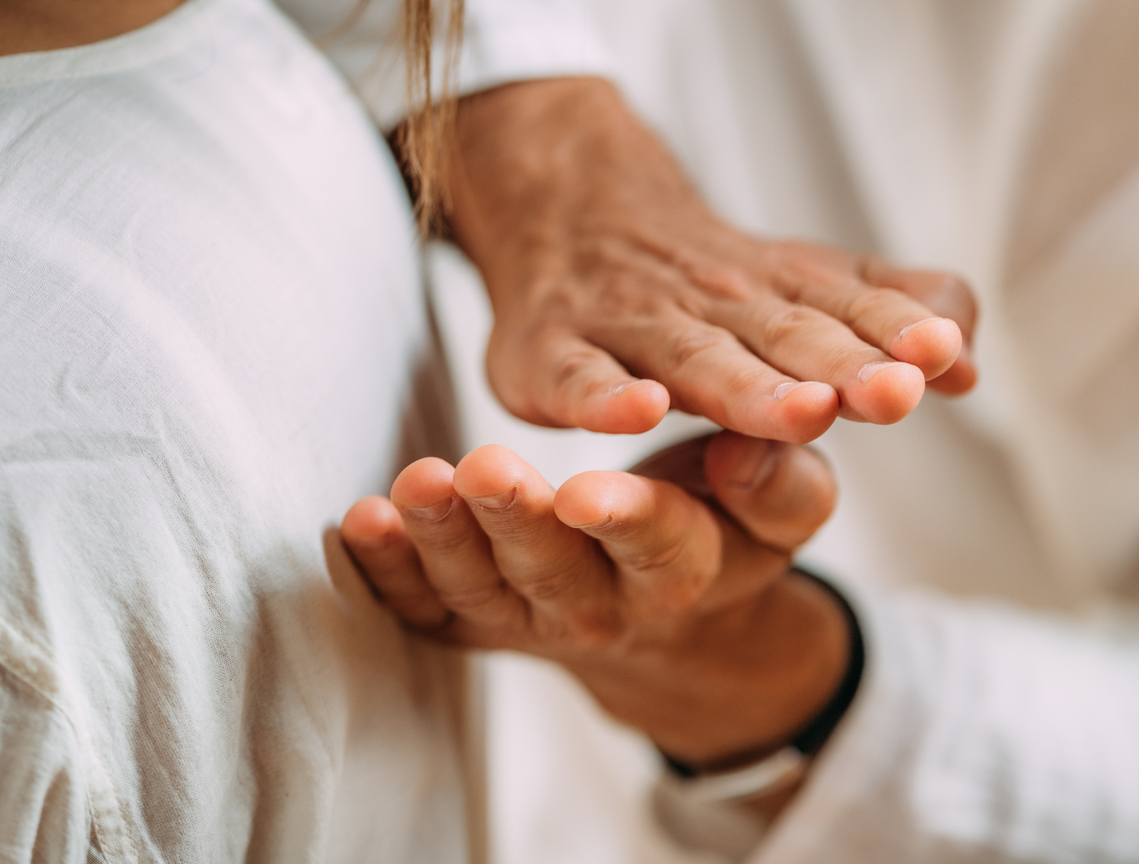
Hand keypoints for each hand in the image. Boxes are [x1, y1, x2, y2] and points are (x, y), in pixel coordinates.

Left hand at [340, 434, 850, 767]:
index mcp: (681, 573)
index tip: (588, 493)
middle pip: (549, 572)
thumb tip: (750, 450)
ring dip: (438, 538)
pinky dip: (382, 570)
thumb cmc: (718, 529)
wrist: (660, 610)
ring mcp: (523, 617)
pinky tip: (357, 522)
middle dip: (514, 522)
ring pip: (475, 586)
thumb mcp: (778, 511)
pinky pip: (416, 604)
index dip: (623, 521)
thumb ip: (781, 483)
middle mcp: (598, 606)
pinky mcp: (464, 617)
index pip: (657, 546)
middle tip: (485, 469)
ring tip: (416, 484)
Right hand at [444, 78, 977, 442]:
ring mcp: (628, 327)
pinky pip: (577, 378)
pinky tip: (639, 412)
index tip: (942, 357)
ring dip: (750, 387)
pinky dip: (605, 396)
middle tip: (897, 393)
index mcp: (777, 291)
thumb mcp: (800, 279)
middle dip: (842, 365)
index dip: (896, 331)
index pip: (847, 310)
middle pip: (783, 337)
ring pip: (693, 358)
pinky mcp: (551, 355)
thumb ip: (890, 309)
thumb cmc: (700, 273)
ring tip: (806, 413)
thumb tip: (969, 369)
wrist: (563, 208)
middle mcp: (710, 304)